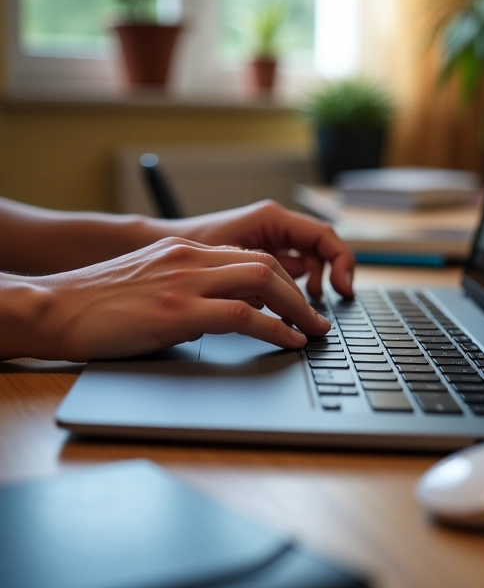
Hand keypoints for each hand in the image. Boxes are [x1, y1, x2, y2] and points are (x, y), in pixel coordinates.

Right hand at [29, 237, 332, 360]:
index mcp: (186, 251)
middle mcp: (192, 258)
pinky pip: (243, 315)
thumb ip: (189, 290)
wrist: (54, 307)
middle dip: (299, 293)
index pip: (249, 257)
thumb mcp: (152, 283)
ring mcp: (186, 282)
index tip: (297, 301)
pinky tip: (289, 342)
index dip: (281, 279)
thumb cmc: (98, 303)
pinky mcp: (178, 311)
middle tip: (318, 318)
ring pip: (263, 281)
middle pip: (265, 265)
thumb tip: (222, 315)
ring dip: (297, 309)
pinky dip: (275, 328)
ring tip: (314, 331)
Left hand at [168, 200, 355, 297]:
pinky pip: (283, 269)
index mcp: (270, 218)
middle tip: (323, 314)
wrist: (146, 247)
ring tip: (299, 314)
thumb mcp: (227, 262)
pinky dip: (286, 289)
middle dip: (330, 279)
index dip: (341, 263)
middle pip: (319, 249)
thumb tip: (290, 304)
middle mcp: (271, 224)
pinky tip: (275, 309)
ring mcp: (265, 237)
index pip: (324, 236)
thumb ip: (259, 280)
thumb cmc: (180, 247)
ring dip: (307, 286)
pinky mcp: (255, 253)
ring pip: (304, 261)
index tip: (342, 290)